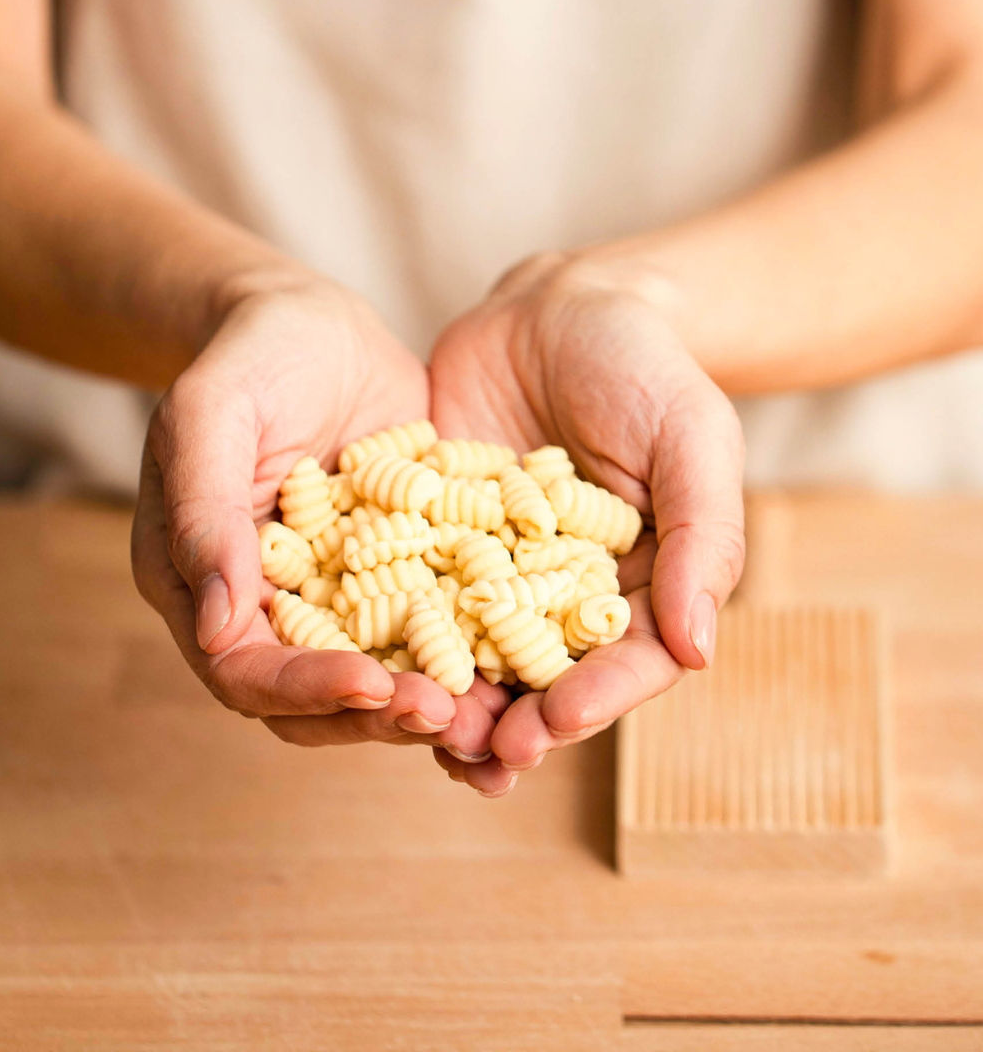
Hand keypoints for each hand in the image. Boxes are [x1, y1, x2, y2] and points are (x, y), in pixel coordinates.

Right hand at [131, 273, 508, 760]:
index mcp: (199, 585)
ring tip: (492, 713)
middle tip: (449, 716)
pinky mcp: (395, 577)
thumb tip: (216, 627)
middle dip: (379, 715)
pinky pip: (427, 633)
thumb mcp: (213, 413)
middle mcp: (264, 609)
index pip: (243, 669)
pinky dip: (467, 657)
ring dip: (428, 704)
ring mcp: (333, 599)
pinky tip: (521, 665)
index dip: (306, 688)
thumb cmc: (250, 355)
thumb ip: (206, 511)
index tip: (374, 686)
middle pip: (312, 700)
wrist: (313, 320)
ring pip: (375, 680)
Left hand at [427, 253, 745, 792]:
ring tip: (418, 729)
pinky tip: (360, 658)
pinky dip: (388, 634)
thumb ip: (700, 537)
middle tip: (479, 754)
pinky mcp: (430, 542)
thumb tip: (698, 652)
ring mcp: (492, 575)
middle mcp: (564, 598)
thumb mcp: (691, 435)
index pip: (626, 662)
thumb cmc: (645, 365)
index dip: (595, 700)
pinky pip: (408, 597)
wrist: (555, 305)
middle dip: (514, 724)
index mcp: (640, 587)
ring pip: (472, 657)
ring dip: (449, 702)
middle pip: (545, 680)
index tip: (558, 722)